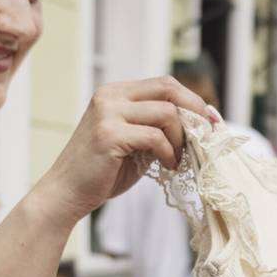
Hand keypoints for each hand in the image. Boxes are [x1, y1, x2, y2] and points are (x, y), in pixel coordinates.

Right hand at [36, 77, 216, 224]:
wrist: (66, 193)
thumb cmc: (103, 171)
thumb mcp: (135, 142)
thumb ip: (158, 127)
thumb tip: (199, 122)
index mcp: (115, 93)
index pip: (165, 83)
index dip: (192, 100)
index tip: (209, 121)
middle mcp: (110, 96)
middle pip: (168, 89)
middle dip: (194, 112)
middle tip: (206, 136)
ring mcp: (107, 113)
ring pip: (166, 113)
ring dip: (181, 139)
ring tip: (177, 159)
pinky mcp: (109, 135)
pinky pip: (155, 137)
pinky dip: (169, 152)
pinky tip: (168, 166)